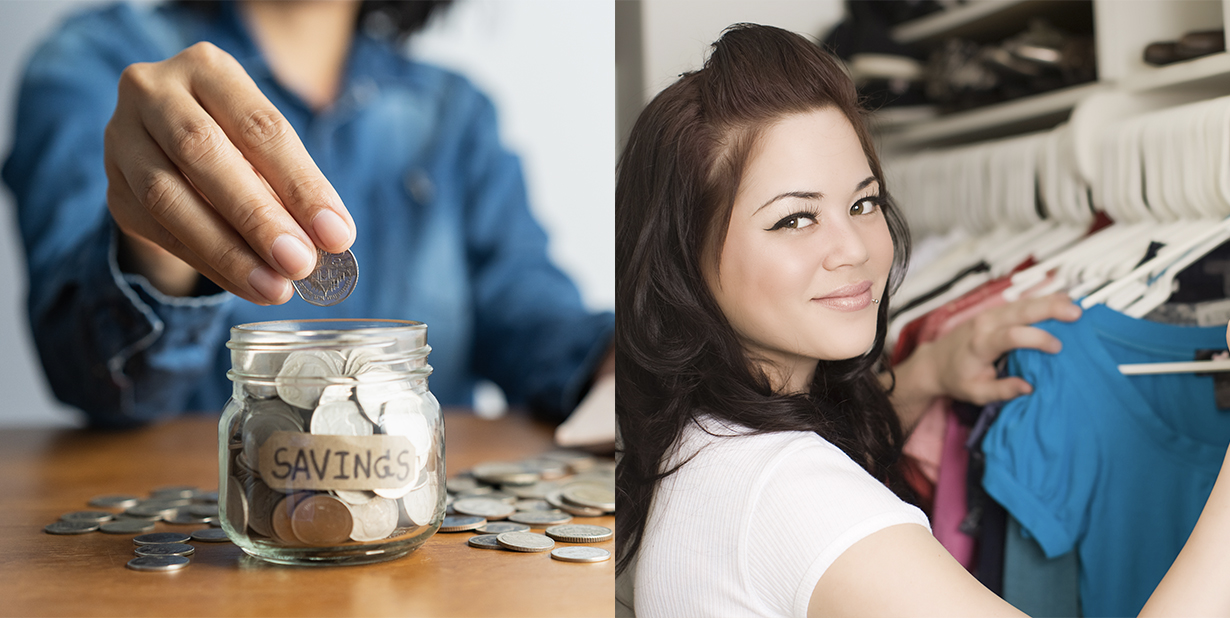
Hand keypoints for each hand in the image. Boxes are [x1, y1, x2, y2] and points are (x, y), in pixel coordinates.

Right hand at [104, 42, 354, 303]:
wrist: (170, 149)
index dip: (301, 184)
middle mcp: (154, 92)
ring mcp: (123, 139)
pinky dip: (209, 264)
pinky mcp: (114, 188)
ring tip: (275, 287)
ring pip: (169, 197)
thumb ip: (294, 185)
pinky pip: (159, 232)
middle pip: (204, 153)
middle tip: (301, 263)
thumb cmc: (238, 142)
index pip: (260, 127)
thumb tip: (333, 237)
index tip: (337, 234)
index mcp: (207, 69)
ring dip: (229, 251)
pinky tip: (247, 286)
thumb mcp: (268, 148)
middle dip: (258, 217)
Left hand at [898, 292, 1081, 406]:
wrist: (935, 362)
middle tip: (1075, 313)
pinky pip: (1020, 304)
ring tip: (1074, 304)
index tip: (1058, 348)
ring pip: (1022, 303)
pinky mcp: (994, 313)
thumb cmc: (956, 379)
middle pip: (1020, 311)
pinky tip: (1060, 301)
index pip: (1011, 336)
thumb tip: (1029, 387)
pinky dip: (1040, 302)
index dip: (1036, 339)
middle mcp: (985, 324)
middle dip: (1049, 309)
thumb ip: (1002, 390)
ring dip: (1049, 301)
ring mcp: (989, 314)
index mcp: (981, 344)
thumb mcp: (976, 393)